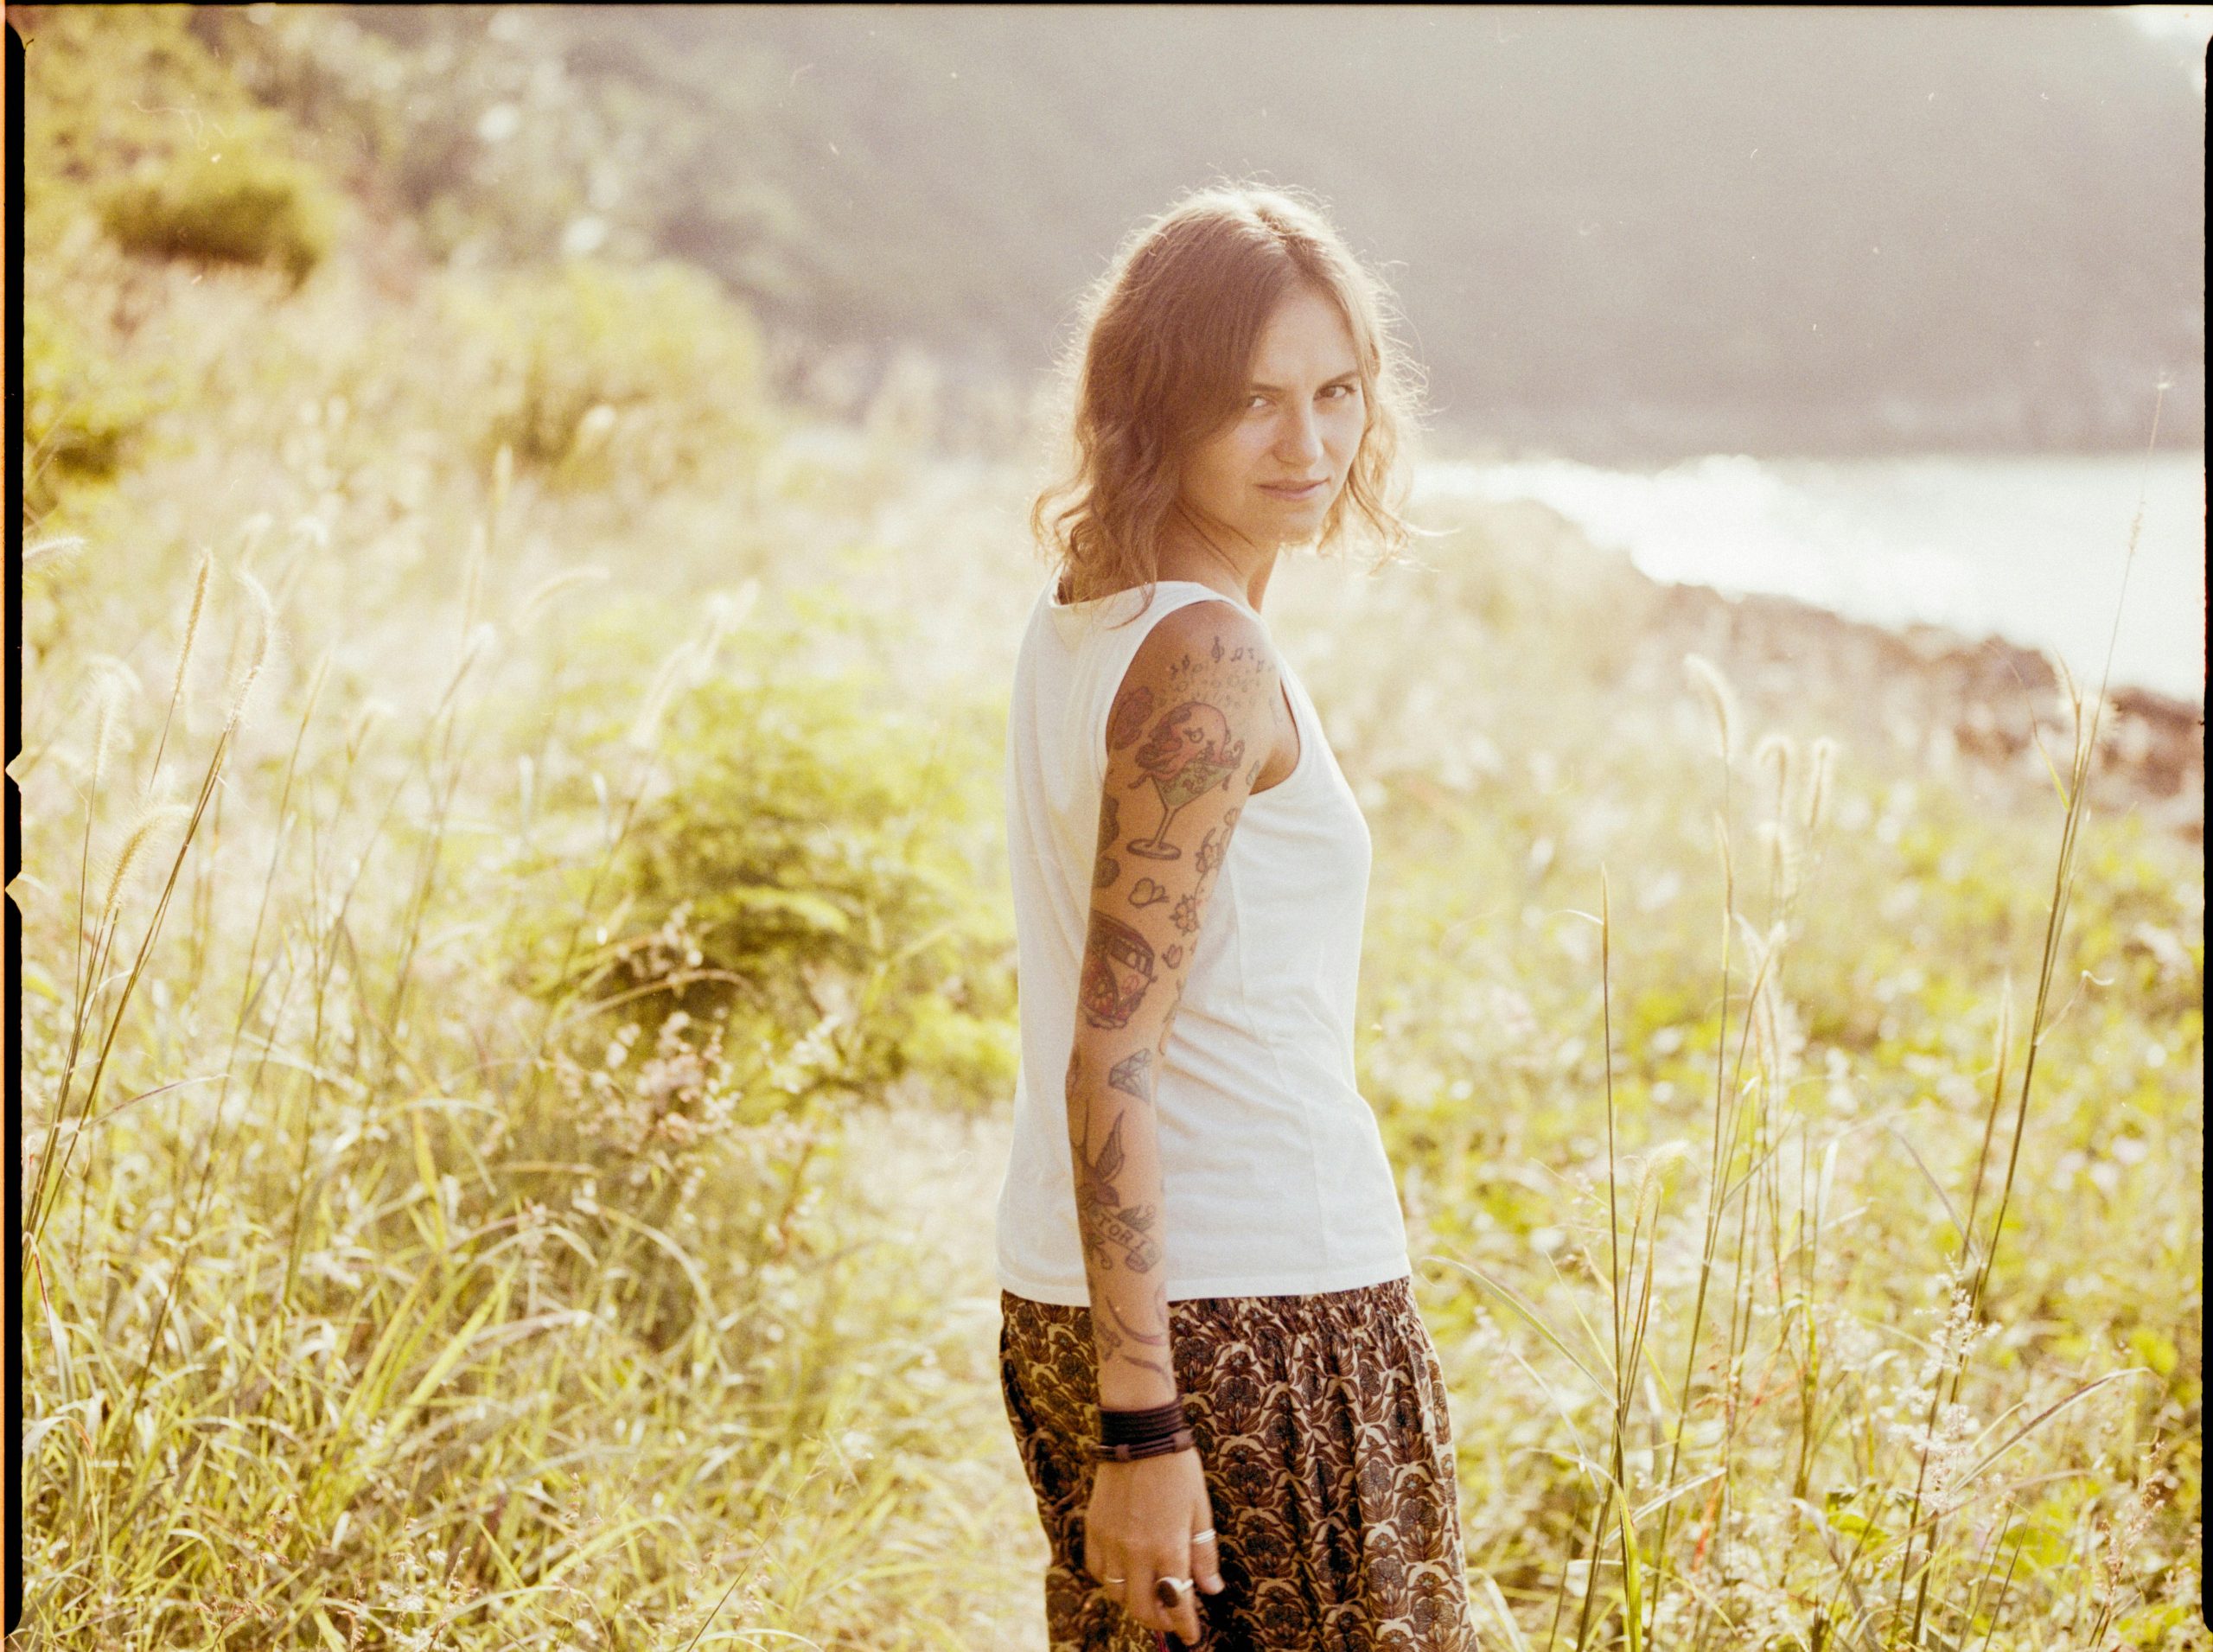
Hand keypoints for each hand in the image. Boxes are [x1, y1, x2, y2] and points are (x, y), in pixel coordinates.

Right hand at [1083, 1446, 1225, 1644]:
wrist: (1140, 1433)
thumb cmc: (1178, 1470)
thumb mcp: (1200, 1510)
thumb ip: (1204, 1554)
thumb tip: (1211, 1590)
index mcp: (1168, 1547)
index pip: (1176, 1603)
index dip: (1185, 1626)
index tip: (1191, 1637)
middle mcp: (1136, 1550)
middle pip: (1141, 1607)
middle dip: (1159, 1620)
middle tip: (1171, 1617)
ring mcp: (1111, 1540)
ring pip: (1116, 1592)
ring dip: (1133, 1601)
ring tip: (1148, 1595)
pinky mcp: (1094, 1528)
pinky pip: (1096, 1569)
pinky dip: (1109, 1579)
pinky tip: (1123, 1573)